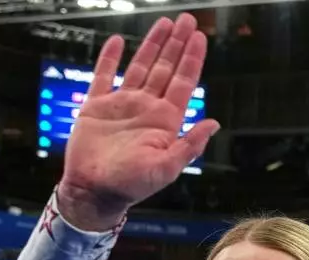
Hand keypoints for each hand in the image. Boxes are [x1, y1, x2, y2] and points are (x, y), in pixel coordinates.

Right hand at [59, 13, 219, 230]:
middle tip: (187, 19)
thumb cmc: (132, 185)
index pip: (183, 82)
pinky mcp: (96, 106)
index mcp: (165, 121)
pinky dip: (109, 58)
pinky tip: (117, 41)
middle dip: (177, 43)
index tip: (199, 36)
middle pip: (166, 68)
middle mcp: (147, 108)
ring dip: (152, 44)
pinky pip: (104, 76)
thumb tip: (214, 122)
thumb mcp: (167, 168)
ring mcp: (122, 104)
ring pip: (141, 66)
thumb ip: (190, 144)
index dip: (191, 58)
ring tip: (164, 22)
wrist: (95, 191)